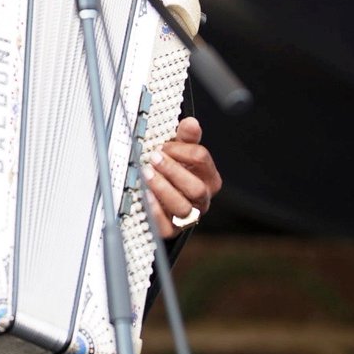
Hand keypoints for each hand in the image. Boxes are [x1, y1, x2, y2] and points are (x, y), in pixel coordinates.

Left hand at [144, 116, 221, 239]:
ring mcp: (188, 216)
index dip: (181, 150)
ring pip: (183, 208)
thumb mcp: (181, 152)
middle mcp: (202, 199)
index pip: (202, 159)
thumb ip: (186, 137)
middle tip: (154, 158)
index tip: (164, 146)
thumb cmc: (175, 172)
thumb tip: (191, 123)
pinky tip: (144, 195)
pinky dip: (154, 211)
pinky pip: (166, 226)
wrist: (164, 201)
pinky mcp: (172, 230)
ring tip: (146, 174)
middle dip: (173, 170)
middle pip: (196, 188)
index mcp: (209, 177)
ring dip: (163, 189)